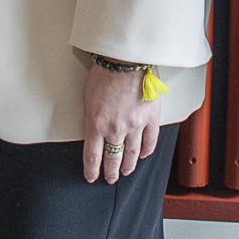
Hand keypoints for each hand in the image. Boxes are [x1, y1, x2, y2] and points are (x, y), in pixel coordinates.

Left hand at [80, 61, 162, 183]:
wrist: (124, 60)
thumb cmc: (104, 74)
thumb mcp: (87, 98)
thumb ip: (91, 119)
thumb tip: (94, 132)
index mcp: (96, 124)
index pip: (92, 156)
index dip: (92, 170)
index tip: (92, 177)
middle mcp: (115, 129)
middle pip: (113, 159)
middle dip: (111, 172)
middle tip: (111, 178)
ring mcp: (135, 125)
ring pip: (132, 154)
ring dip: (128, 165)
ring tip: (126, 170)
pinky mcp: (150, 118)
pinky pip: (150, 141)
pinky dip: (147, 151)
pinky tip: (144, 155)